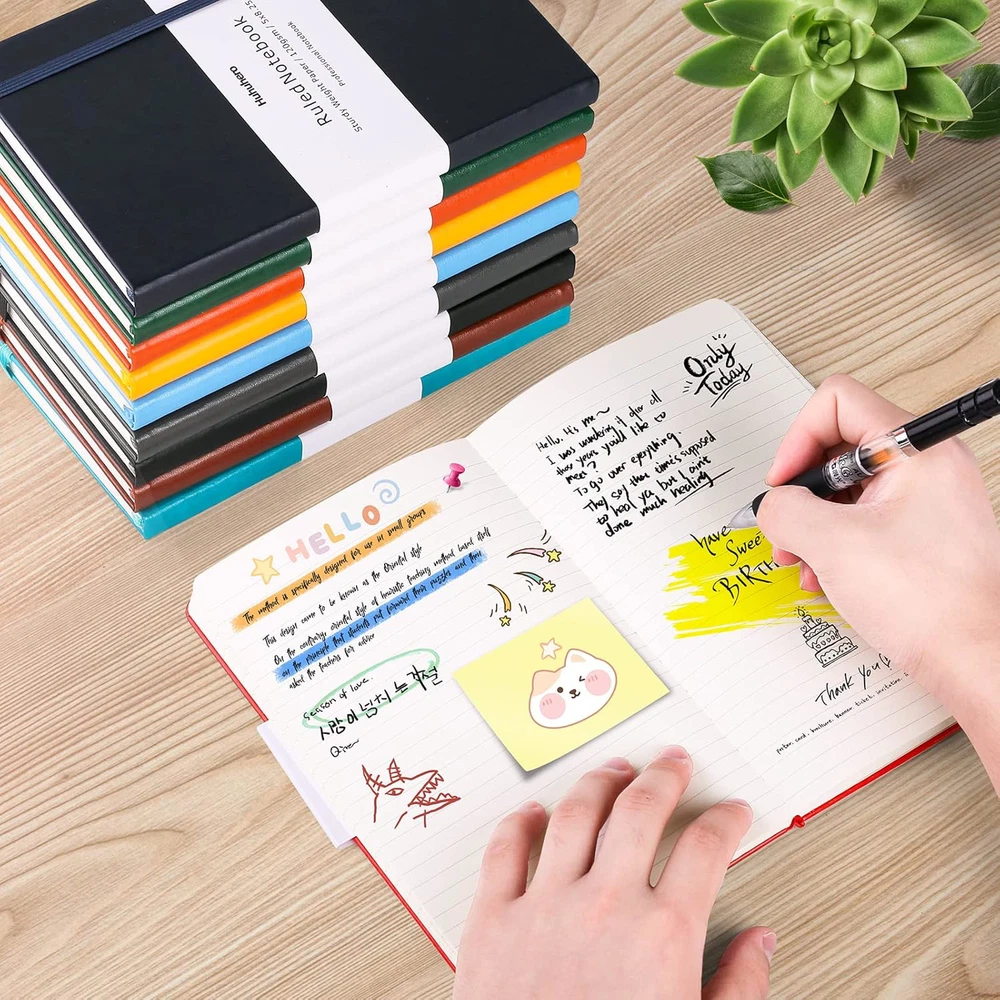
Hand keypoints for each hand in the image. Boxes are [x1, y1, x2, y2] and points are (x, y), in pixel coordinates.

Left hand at [453, 748, 774, 999]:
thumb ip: (738, 989)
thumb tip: (760, 942)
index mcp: (662, 935)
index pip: (705, 849)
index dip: (725, 820)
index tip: (731, 812)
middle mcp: (604, 905)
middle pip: (640, 811)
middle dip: (664, 778)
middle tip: (674, 763)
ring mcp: (544, 906)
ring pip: (575, 814)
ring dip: (600, 782)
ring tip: (614, 769)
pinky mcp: (492, 920)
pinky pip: (505, 850)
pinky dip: (521, 822)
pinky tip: (535, 811)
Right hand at [757, 375, 999, 697]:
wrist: (979, 662)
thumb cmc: (932, 604)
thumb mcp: (832, 544)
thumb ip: (785, 510)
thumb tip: (772, 506)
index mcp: (918, 450)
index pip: (838, 402)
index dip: (798, 439)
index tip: (784, 483)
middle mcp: (929, 467)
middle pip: (840, 447)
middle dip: (802, 490)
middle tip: (787, 526)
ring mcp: (930, 502)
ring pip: (849, 489)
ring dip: (814, 524)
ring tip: (804, 560)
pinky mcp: (925, 535)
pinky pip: (866, 520)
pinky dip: (836, 544)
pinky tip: (827, 577)